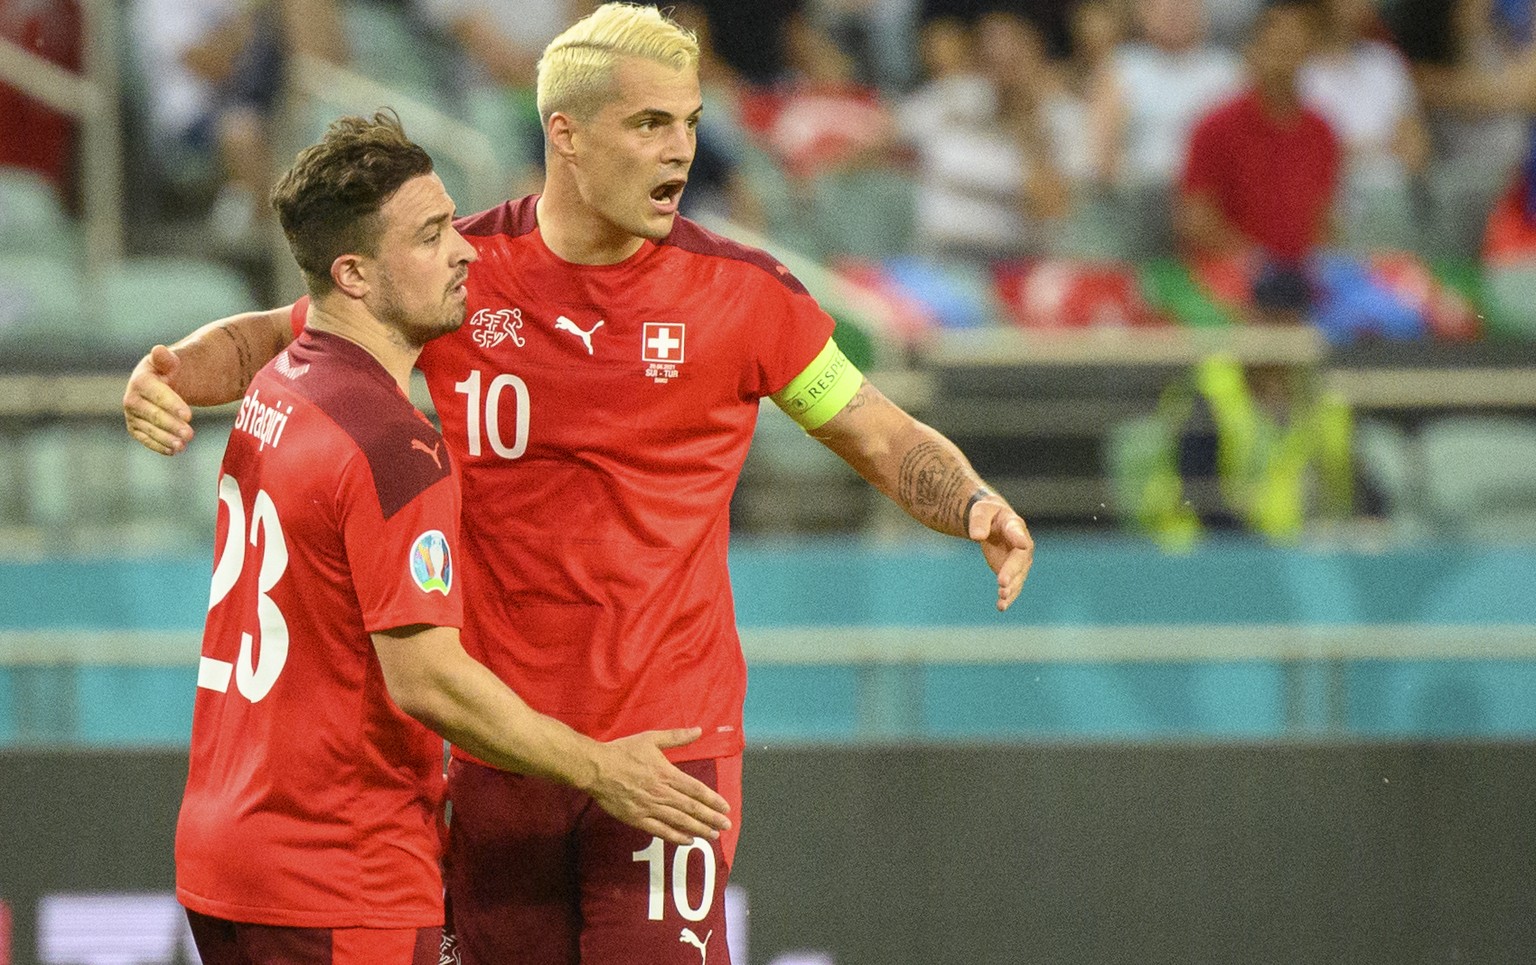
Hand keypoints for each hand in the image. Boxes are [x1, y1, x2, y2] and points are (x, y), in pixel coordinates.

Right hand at [123, 345, 194, 454]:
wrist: (161, 383)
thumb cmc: (168, 371)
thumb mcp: (170, 362)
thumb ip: (166, 359)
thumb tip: (159, 350)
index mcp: (141, 380)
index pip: (156, 394)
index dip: (172, 405)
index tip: (189, 415)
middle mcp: (132, 399)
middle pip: (153, 415)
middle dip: (171, 425)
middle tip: (190, 434)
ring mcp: (133, 416)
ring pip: (149, 430)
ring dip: (166, 439)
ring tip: (183, 444)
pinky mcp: (136, 429)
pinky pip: (146, 439)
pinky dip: (159, 446)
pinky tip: (173, 451)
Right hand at [585, 728, 732, 845]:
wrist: (596, 768)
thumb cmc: (623, 751)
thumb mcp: (651, 738)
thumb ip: (676, 736)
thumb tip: (698, 730)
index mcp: (666, 773)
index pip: (695, 789)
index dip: (712, 799)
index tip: (725, 807)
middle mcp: (661, 792)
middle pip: (691, 808)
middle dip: (710, 817)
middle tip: (726, 825)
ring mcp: (649, 807)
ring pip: (678, 821)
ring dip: (698, 829)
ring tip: (713, 835)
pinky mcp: (636, 818)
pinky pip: (659, 830)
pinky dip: (675, 836)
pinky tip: (688, 840)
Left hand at [968, 497, 1033, 611]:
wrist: (991, 522)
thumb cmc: (986, 513)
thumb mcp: (980, 511)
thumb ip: (979, 521)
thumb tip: (976, 536)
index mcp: (1013, 525)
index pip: (1017, 531)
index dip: (1019, 538)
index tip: (1023, 544)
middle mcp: (1021, 544)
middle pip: (1020, 559)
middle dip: (1012, 571)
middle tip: (1002, 582)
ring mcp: (1019, 560)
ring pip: (1018, 577)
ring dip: (1011, 589)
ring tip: (1002, 598)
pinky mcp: (1012, 572)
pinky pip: (1013, 586)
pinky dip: (1007, 597)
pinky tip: (1001, 606)